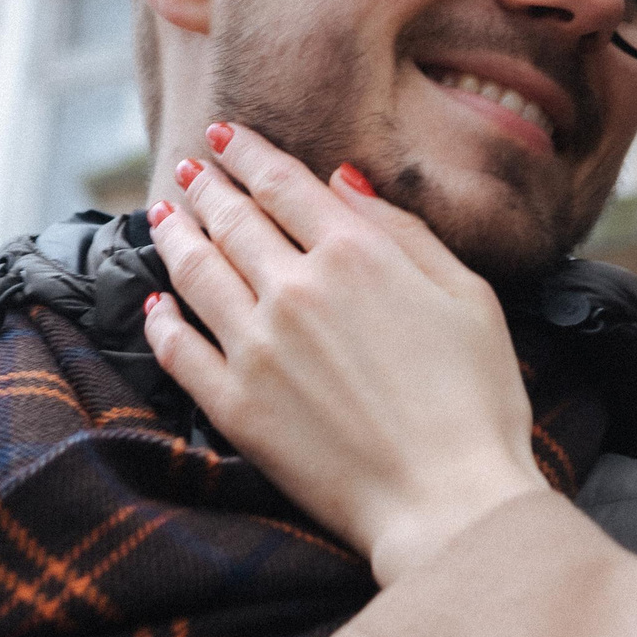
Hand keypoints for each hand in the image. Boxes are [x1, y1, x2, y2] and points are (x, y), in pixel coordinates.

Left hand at [142, 123, 554, 585]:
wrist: (448, 501)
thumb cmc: (478, 401)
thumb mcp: (468, 295)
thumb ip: (403, 231)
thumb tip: (342, 180)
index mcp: (356, 254)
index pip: (283, 183)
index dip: (248, 152)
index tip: (226, 135)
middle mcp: (295, 290)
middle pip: (234, 220)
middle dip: (208, 186)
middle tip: (191, 167)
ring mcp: (256, 348)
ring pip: (196, 272)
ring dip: (175, 234)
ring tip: (163, 212)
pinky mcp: (234, 406)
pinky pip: (178, 349)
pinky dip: (162, 318)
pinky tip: (158, 302)